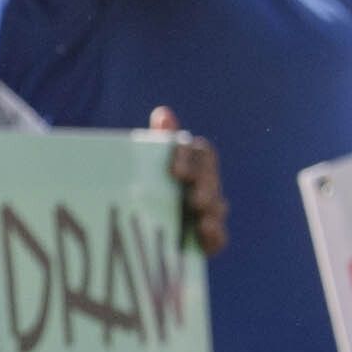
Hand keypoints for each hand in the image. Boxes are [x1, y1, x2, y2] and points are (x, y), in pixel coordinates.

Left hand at [149, 106, 230, 254]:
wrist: (133, 234)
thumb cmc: (141, 192)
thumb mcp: (144, 168)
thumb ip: (157, 142)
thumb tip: (164, 112)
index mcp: (191, 165)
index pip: (201, 152)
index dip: (190, 158)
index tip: (174, 170)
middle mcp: (204, 186)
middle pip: (211, 178)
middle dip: (204, 184)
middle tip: (192, 195)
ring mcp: (208, 212)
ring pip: (218, 206)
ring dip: (210, 207)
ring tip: (199, 211)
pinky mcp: (207, 239)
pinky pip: (218, 236)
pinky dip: (214, 234)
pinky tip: (204, 230)